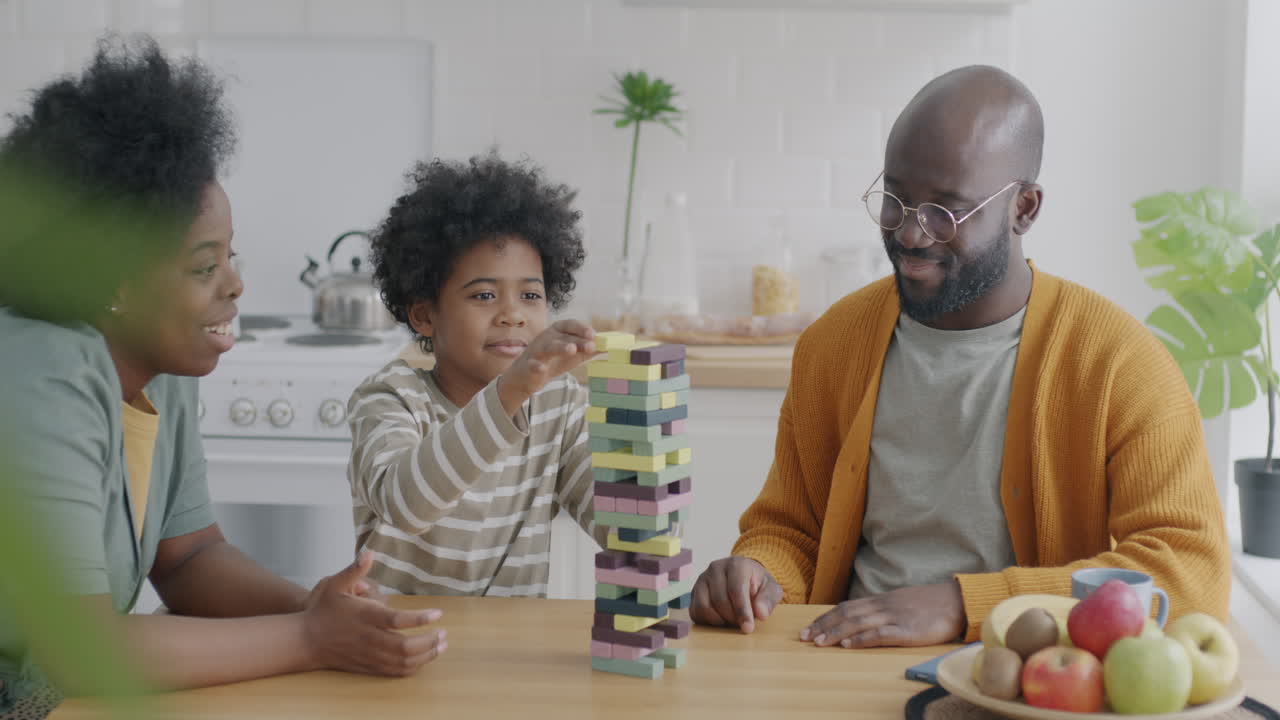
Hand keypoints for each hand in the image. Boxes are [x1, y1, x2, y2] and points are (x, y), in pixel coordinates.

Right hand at [302, 553, 446, 676]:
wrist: (306, 640)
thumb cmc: (323, 610)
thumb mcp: (335, 585)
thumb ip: (354, 570)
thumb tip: (370, 552)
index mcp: (365, 617)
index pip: (397, 620)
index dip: (420, 618)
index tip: (438, 613)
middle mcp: (369, 639)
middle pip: (405, 646)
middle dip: (429, 641)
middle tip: (443, 633)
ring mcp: (369, 655)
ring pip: (403, 662)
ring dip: (426, 655)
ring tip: (441, 645)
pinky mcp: (369, 666)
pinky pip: (395, 672)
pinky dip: (414, 667)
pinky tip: (425, 658)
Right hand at [498, 319, 596, 411]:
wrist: (527, 376)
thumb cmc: (553, 361)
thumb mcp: (573, 355)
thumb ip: (589, 349)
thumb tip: (609, 346)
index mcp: (557, 331)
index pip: (569, 325)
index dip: (581, 328)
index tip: (593, 334)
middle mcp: (546, 338)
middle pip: (562, 337)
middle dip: (577, 341)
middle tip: (591, 346)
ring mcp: (536, 351)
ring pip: (548, 347)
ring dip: (559, 348)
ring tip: (571, 350)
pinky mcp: (529, 366)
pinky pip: (533, 365)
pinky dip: (537, 366)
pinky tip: (542, 369)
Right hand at [690, 557, 782, 633]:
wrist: (743, 577)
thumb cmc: (757, 585)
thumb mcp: (771, 590)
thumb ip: (768, 600)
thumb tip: (760, 613)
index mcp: (737, 564)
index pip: (736, 590)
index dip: (742, 611)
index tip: (748, 628)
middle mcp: (716, 568)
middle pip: (720, 600)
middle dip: (733, 618)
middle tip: (742, 623)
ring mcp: (702, 579)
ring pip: (705, 606)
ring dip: (719, 620)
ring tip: (732, 620)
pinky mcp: (694, 592)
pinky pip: (695, 611)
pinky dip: (708, 621)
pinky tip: (721, 619)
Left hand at [799, 580, 965, 648]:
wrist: (956, 601)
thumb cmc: (929, 604)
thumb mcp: (900, 602)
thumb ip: (881, 608)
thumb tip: (861, 616)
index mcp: (880, 600)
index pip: (846, 607)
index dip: (825, 618)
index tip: (808, 628)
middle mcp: (882, 607)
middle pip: (846, 614)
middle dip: (823, 626)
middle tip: (804, 637)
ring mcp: (894, 617)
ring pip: (858, 623)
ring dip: (835, 633)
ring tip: (818, 642)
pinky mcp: (907, 631)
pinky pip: (881, 634)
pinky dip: (862, 639)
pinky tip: (848, 644)